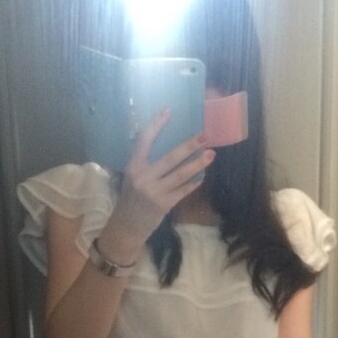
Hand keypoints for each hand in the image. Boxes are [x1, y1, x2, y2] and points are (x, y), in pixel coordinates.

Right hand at [106, 110, 213, 250]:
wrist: (126, 226)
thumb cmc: (131, 199)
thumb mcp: (132, 177)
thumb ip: (145, 163)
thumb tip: (169, 145)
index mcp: (133, 166)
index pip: (144, 140)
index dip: (156, 124)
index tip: (168, 110)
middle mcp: (143, 177)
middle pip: (170, 157)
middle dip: (189, 146)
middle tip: (204, 135)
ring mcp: (154, 191)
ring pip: (180, 174)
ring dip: (198, 163)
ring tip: (211, 154)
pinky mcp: (163, 204)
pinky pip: (183, 190)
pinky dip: (193, 183)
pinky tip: (202, 176)